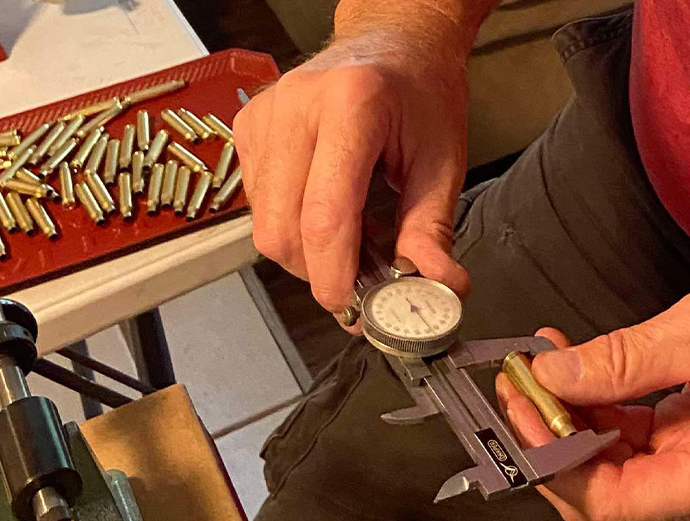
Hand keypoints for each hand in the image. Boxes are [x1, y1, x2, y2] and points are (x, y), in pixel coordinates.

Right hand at [233, 32, 470, 314]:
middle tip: (361, 278)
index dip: (335, 274)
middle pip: (283, 231)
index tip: (354, 307)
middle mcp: (296, 107)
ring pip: (265, 227)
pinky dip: (291, 227)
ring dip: (306, 254)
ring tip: (350, 237)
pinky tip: (325, 212)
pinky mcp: (247, 131)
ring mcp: (264, 117)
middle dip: (319, 273)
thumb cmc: (419, 94)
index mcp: (351, 105)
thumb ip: (432, 229)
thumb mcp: (442, 161)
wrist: (391, 44)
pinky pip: (258, 207)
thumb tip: (438, 286)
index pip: (324, 215)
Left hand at [497, 252, 689, 520]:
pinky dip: (596, 415)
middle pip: (605, 499)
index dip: (555, 464)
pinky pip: (629, 449)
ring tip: (539, 371)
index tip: (523, 411)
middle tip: (520, 390)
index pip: (614, 504)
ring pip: (610, 475)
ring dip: (569, 425)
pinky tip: (573, 373)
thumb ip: (619, 361)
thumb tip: (547, 375)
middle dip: (554, 445)